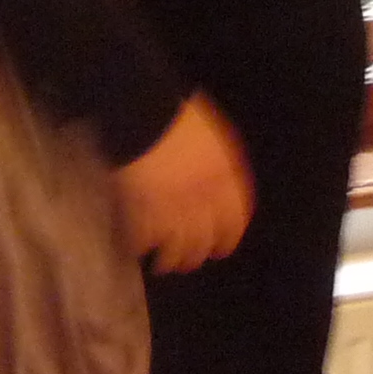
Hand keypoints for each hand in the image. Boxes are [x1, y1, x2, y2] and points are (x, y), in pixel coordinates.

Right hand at [114, 93, 252, 274]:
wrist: (137, 109)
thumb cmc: (171, 111)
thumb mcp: (206, 128)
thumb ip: (213, 156)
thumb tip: (212, 173)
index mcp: (224, 174)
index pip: (236, 216)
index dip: (229, 235)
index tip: (222, 246)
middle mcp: (204, 197)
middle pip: (205, 238)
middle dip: (197, 252)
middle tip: (189, 260)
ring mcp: (173, 208)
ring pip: (177, 248)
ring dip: (170, 259)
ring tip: (163, 264)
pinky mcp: (143, 213)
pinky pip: (143, 239)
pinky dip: (139, 246)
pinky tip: (136, 247)